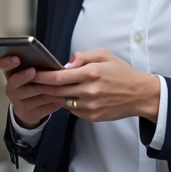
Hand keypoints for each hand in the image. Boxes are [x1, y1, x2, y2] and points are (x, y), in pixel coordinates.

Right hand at [0, 56, 63, 128]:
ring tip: (59, 83)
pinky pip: (43, 105)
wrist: (29, 110)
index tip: (16, 59)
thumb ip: (39, 66)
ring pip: (34, 94)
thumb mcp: (32, 76)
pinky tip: (63, 97)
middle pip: (15, 82)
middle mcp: (11, 88)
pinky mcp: (27, 113)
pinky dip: (54, 101)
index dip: (8, 61)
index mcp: (11, 73)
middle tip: (33, 71)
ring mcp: (17, 102)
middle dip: (24, 76)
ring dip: (47, 89)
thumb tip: (58, 64)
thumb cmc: (33, 86)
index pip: (3, 65)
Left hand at [34, 49, 159, 123]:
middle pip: (56, 91)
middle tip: (31, 82)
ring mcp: (90, 106)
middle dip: (41, 87)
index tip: (32, 73)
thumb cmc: (122, 73)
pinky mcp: (92, 116)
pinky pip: (72, 110)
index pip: (59, 76)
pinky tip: (63, 97)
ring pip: (62, 101)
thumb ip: (83, 56)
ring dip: (51, 96)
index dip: (42, 76)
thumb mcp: (104, 55)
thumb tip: (66, 64)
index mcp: (92, 73)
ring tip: (43, 89)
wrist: (140, 94)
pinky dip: (65, 103)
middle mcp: (89, 91)